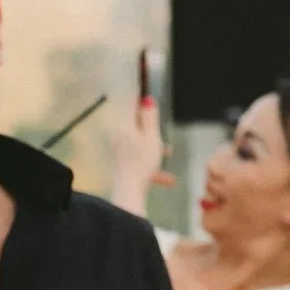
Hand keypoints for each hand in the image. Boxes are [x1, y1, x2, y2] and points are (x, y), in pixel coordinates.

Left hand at [108, 97, 174, 217]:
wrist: (129, 191)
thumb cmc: (142, 162)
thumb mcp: (151, 137)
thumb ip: (150, 118)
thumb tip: (147, 99)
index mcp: (124, 126)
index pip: (132, 105)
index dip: (142, 100)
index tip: (150, 97)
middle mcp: (119, 136)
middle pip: (136, 125)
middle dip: (151, 128)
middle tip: (162, 125)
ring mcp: (120, 151)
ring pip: (139, 143)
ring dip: (154, 147)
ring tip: (169, 153)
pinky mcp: (123, 164)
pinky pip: (139, 157)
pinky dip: (152, 163)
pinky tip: (168, 179)